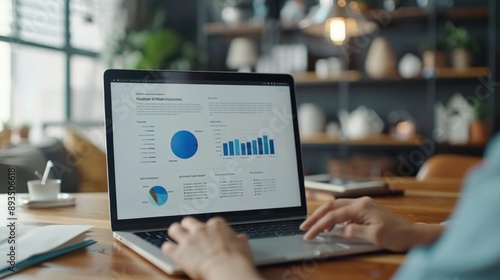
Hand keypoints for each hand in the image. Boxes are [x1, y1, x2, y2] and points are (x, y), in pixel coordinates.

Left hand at [161, 217, 260, 279]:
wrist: (227, 268)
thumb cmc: (237, 258)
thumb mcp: (243, 245)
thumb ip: (239, 240)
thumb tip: (241, 238)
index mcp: (216, 225)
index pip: (209, 222)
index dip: (208, 229)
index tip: (209, 234)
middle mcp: (200, 229)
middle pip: (188, 221)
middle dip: (187, 227)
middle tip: (189, 233)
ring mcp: (188, 240)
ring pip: (174, 229)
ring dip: (175, 233)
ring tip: (176, 238)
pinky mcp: (179, 253)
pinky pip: (167, 247)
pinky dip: (168, 249)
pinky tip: (171, 252)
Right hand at [300, 197, 443, 251]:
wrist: (414, 233)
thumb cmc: (398, 235)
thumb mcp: (374, 236)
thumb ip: (353, 232)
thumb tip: (340, 231)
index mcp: (361, 207)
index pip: (334, 216)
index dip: (319, 225)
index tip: (309, 234)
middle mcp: (361, 202)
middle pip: (331, 206)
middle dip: (316, 216)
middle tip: (304, 227)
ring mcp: (363, 204)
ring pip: (336, 206)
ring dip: (323, 216)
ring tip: (313, 226)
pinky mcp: (365, 209)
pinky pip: (344, 210)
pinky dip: (334, 217)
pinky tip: (331, 225)